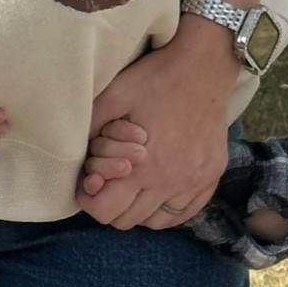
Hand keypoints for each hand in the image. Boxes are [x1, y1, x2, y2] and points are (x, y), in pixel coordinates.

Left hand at [77, 17, 239, 229]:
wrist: (204, 65)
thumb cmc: (155, 78)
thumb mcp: (113, 96)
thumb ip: (90, 129)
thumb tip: (76, 158)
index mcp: (142, 166)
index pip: (105, 212)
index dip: (90, 200)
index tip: (91, 181)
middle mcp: (169, 181)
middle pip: (127, 220)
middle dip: (112, 203)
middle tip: (111, 179)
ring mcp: (194, 181)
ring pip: (155, 221)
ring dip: (139, 208)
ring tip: (134, 185)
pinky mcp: (211, 175)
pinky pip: (184, 212)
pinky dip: (167, 208)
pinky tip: (159, 188)